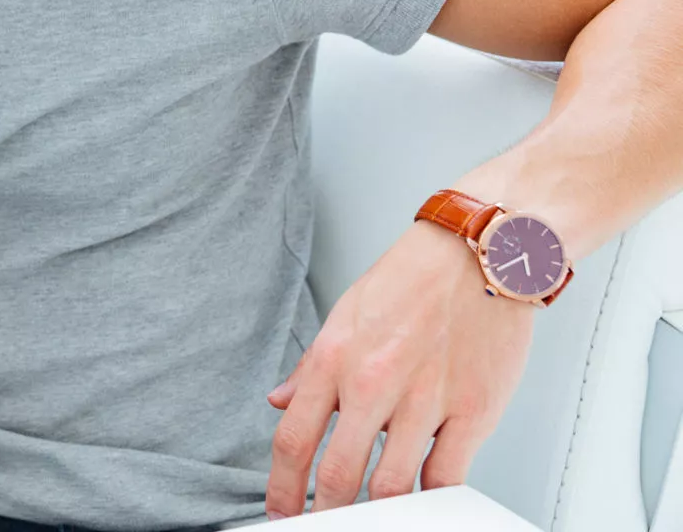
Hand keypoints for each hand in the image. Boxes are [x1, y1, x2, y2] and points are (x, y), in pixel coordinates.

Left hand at [265, 223, 531, 517]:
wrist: (479, 254)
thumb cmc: (411, 281)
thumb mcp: (343, 315)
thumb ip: (311, 368)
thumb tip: (280, 403)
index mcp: (334, 359)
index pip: (293, 440)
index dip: (282, 489)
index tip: (282, 512)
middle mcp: (374, 383)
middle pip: (337, 474)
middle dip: (325, 515)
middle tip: (322, 528)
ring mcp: (425, 401)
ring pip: (392, 486)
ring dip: (377, 514)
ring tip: (369, 522)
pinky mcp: (473, 411)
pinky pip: (446, 477)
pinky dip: (431, 501)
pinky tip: (421, 504)